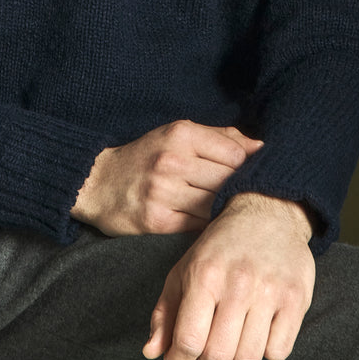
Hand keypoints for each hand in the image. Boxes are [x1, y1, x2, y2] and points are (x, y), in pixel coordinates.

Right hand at [71, 120, 263, 236]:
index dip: (247, 167)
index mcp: (181, 134)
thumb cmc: (147, 156)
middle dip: (238, 190)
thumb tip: (260, 147)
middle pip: (227, 180)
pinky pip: (198, 226)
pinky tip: (207, 221)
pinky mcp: (157, 220)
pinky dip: (207, 225)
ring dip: (223, 209)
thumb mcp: (178, 134)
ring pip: (214, 205)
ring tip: (226, 210)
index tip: (248, 175)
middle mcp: (172, 161)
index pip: (235, 154)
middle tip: (244, 197)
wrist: (98, 183)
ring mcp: (163, 192)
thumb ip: (220, 138)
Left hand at [142, 191, 314, 359]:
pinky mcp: (296, 299)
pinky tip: (259, 331)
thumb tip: (151, 352)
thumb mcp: (184, 271)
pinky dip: (266, 350)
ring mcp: (270, 292)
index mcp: (204, 275)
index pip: (188, 341)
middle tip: (206, 351)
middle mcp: (238, 283)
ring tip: (233, 338)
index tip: (179, 357)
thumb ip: (164, 314)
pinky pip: (278, 352)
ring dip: (236, 359)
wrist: (268, 213)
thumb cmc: (220, 249)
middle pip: (218, 356)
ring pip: (249, 359)